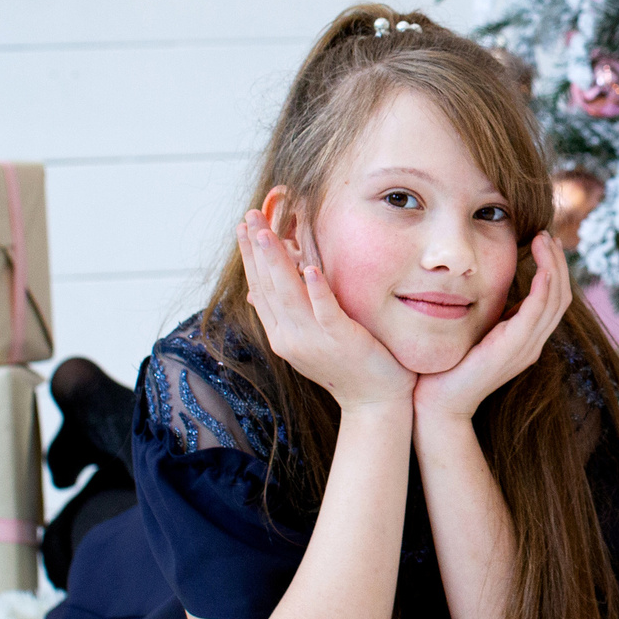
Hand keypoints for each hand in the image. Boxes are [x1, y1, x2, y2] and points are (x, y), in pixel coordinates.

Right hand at [236, 195, 411, 414]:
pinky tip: (310, 268)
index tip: (244, 227)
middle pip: (268, 286)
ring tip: (267, 232)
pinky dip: (316, 290)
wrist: (374, 403)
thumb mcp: (309, 339)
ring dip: (277, 261)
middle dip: (256, 249)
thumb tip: (255, 293)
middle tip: (250, 216)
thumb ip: (286, 315)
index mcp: (282, 334)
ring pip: (289, 295)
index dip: (250, 256)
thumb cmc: (347, 367)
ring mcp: (313, 340)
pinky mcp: (340, 340)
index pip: (259, 288)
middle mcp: (290, 337)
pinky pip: (325, 312)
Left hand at [413, 231, 570, 425]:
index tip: (544, 242)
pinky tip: (541, 264)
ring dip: (554, 266)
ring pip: (556, 299)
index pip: (552, 298)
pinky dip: (545, 284)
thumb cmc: (448, 366)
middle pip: (561, 295)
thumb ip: (487, 311)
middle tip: (548, 234)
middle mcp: (532, 343)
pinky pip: (538, 310)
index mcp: (524, 338)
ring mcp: (526, 347)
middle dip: (558, 262)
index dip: (553, 268)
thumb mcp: (473, 331)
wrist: (436, 403)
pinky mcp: (514, 349)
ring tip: (545, 240)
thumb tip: (483, 280)